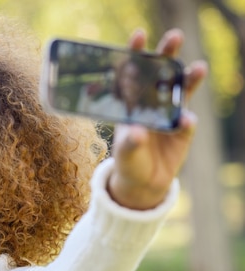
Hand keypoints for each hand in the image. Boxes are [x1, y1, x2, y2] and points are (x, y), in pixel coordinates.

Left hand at [108, 29, 207, 209]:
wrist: (143, 182)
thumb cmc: (128, 160)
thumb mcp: (123, 152)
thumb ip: (130, 142)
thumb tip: (139, 132)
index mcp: (132, 103)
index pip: (133, 74)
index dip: (135, 54)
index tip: (139, 36)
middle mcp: (152, 104)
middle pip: (161, 75)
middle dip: (167, 55)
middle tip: (175, 37)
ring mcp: (170, 115)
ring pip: (181, 92)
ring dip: (189, 80)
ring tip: (198, 67)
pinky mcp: (183, 131)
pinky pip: (187, 123)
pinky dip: (187, 122)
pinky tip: (186, 121)